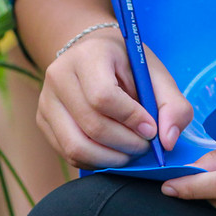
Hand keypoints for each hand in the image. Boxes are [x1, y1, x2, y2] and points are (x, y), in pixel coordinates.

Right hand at [35, 29, 193, 168]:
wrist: (92, 54)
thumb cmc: (127, 65)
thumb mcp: (155, 74)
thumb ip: (172, 105)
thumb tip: (168, 141)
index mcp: (88, 55)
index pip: (103, 96)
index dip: (131, 119)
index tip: (151, 129)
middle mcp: (59, 76)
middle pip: (91, 125)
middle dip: (125, 144)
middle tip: (145, 146)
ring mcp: (46, 100)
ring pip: (75, 145)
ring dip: (110, 159)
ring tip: (130, 153)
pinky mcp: (43, 120)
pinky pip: (67, 153)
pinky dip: (95, 161)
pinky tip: (113, 153)